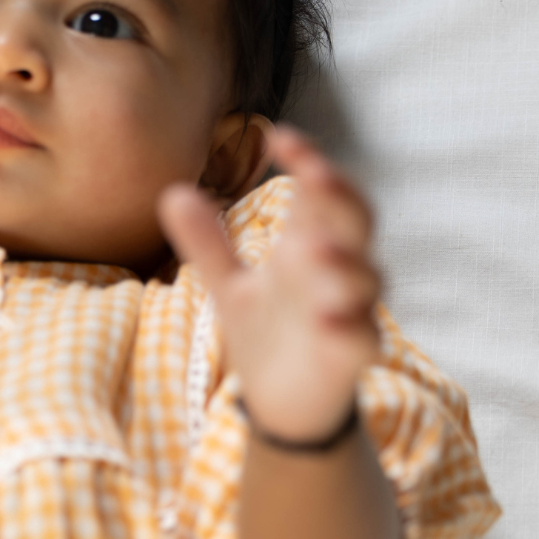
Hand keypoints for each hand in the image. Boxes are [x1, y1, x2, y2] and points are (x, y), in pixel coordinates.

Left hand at [158, 127, 379, 441]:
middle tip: (314, 175)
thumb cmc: (266, 333)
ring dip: (342, 261)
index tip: (279, 136)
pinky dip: (348, 325)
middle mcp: (338, 270)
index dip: (309, 160)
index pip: (320, 190)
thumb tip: (172, 192)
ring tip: (310, 250)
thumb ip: (207, 244)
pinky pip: (363, 336)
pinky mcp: (354, 354)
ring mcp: (351, 310)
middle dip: (340, 194)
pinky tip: (325, 318)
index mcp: (311, 243)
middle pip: (356, 220)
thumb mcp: (228, 286)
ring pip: (366, 276)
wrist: (282, 403)